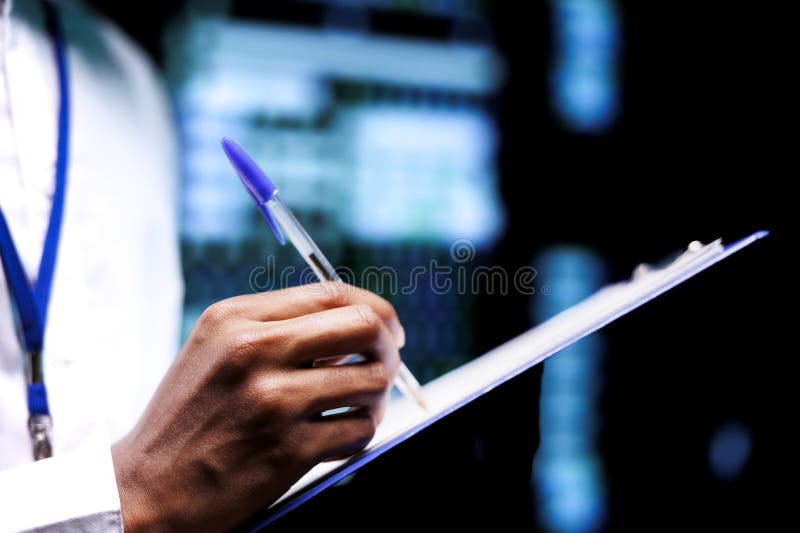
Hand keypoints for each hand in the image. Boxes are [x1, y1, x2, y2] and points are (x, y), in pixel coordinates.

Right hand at [111, 283, 403, 531]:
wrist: (145, 489)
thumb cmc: (190, 417)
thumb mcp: (217, 351)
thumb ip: (279, 328)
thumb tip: (359, 322)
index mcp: (236, 318)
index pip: (333, 292)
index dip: (375, 309)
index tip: (388, 332)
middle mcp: (254, 350)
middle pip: (365, 325)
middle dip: (389, 347)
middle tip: (385, 366)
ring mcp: (273, 400)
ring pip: (371, 379)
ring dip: (375, 397)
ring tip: (357, 407)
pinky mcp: (288, 449)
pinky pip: (359, 429)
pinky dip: (358, 433)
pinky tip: (336, 438)